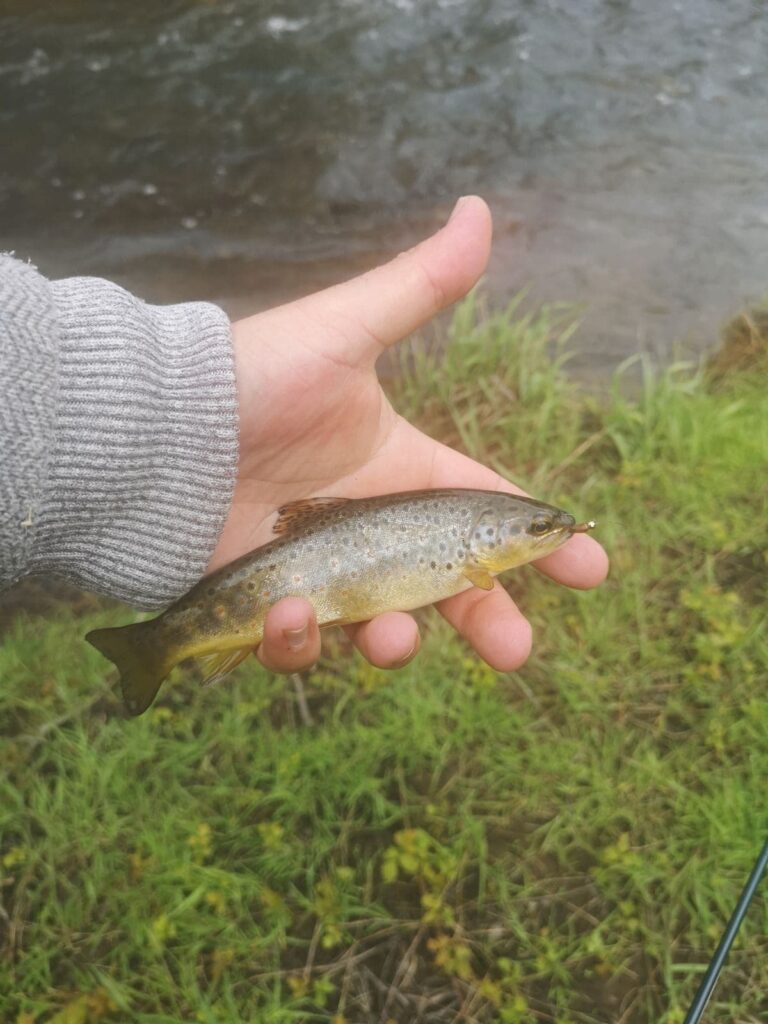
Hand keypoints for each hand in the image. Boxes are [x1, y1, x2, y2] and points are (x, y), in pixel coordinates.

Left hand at [210, 196, 607, 673]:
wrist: (161, 429)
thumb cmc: (256, 377)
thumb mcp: (345, 332)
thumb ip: (418, 288)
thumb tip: (479, 207)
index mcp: (402, 471)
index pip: (485, 512)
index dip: (538, 542)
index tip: (589, 568)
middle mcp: (371, 530)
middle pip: (450, 590)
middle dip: (490, 622)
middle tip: (514, 651)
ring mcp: (322, 574)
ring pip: (381, 629)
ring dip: (396, 642)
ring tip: (389, 637)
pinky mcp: (268, 607)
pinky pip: (301, 644)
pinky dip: (305, 643)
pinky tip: (296, 619)